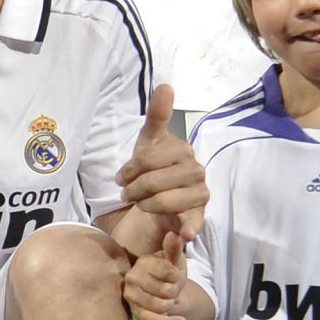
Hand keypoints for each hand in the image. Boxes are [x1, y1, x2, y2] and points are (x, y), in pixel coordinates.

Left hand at [115, 84, 207, 239]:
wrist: (158, 200)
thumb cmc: (154, 169)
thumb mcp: (149, 142)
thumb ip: (157, 116)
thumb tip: (165, 85)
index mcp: (184, 151)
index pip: (149, 158)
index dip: (130, 168)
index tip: (119, 178)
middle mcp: (196, 172)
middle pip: (158, 180)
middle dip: (137, 188)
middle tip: (127, 194)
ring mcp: (199, 195)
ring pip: (170, 200)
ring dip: (149, 204)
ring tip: (140, 205)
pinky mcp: (197, 218)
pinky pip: (195, 223)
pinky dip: (190, 228)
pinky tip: (184, 235)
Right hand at [123, 231, 189, 319]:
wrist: (160, 287)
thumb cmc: (168, 272)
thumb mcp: (173, 260)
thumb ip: (174, 249)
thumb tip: (174, 234)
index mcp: (142, 263)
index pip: (167, 272)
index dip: (177, 276)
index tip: (176, 274)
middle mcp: (132, 279)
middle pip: (166, 291)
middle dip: (175, 291)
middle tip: (172, 288)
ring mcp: (131, 297)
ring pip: (161, 306)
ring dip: (171, 303)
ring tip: (168, 297)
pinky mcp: (135, 312)